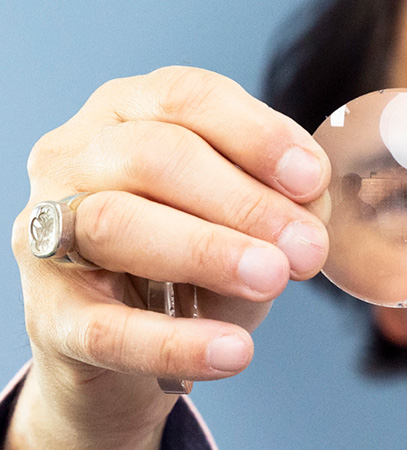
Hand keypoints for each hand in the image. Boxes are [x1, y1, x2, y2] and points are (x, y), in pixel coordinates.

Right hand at [4, 67, 330, 449]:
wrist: (125, 351)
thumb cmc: (187, 264)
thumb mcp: (242, 221)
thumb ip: (280, 202)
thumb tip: (313, 206)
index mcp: (126, 112)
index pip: (187, 97)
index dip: (256, 133)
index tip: (313, 178)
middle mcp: (74, 158)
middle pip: (154, 155)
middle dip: (242, 200)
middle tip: (306, 247)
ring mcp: (49, 234)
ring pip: (117, 223)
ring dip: (207, 250)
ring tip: (273, 279)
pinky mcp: (50, 316)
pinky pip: (108, 327)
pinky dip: (176, 340)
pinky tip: (233, 351)